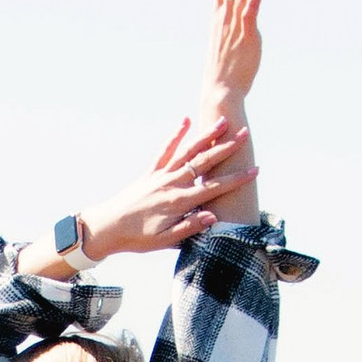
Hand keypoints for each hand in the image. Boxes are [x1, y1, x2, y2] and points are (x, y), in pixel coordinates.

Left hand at [21, 113, 254, 271]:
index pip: (214, 188)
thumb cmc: (137, 239)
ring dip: (206, 137)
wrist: (107, 227)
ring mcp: (160, 175)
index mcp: (179, 202)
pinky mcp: (150, 172)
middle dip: (227, 148)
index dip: (236, 179)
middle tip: (245, 135)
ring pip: (188, 152)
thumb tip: (213, 216)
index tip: (255, 170)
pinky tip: (185, 120)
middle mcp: (172, 183)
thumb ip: (189, 227)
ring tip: (221, 122)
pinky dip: (176, 135)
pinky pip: (165, 150)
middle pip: (204, 163)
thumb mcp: (164, 240)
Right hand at [205, 0, 262, 107]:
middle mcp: (225, 15)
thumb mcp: (227, 39)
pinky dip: (254, 0)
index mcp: (219, 14)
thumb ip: (233, 24)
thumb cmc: (224, 68)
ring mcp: (235, 24)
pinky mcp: (247, 36)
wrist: (220, 89)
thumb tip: (238, 15)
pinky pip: (250, 14)